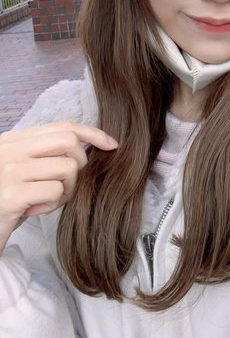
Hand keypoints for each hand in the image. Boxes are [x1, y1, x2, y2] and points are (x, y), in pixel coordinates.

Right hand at [0, 122, 117, 253]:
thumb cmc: (6, 202)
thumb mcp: (23, 171)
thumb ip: (45, 155)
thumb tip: (88, 145)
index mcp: (12, 140)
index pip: (62, 126)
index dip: (92, 133)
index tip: (111, 144)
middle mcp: (9, 150)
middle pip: (69, 141)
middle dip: (80, 163)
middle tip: (67, 184)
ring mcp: (9, 170)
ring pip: (67, 168)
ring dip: (66, 190)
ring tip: (45, 200)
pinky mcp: (12, 195)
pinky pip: (56, 191)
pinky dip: (52, 205)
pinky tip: (33, 211)